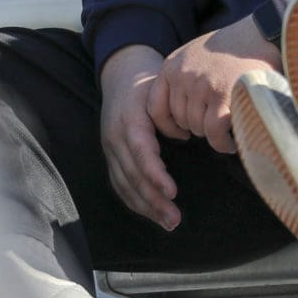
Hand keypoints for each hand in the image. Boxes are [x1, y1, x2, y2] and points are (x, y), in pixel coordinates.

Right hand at [99, 44, 179, 230]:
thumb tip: (187, 137)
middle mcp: (115, 137)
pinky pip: (119, 184)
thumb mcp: (162, 90)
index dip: (155, 175)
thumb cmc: (150, 84)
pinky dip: (134, 201)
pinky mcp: (111, 156)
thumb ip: (173, 113)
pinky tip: (151, 213)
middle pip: (132, 175)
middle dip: (153, 200)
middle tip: (175, 220)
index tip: (173, 192)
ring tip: (169, 222)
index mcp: (130, 120)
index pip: (141, 153)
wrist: (122, 75)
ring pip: (124, 184)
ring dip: (145, 207)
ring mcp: (110, 148)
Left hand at [148, 16, 281, 154]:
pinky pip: (214, 132)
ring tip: (228, 129)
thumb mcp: (199, 54)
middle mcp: (182, 76)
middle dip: (198, 126)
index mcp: (172, 66)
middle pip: (181, 119)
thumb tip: (182, 113)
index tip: (181, 133)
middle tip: (217, 125)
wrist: (264, 31)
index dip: (168, 125)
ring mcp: (201, 86)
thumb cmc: (237, 46)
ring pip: (197, 128)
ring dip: (213, 134)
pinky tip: (231, 142)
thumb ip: (185, 77)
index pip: (155, 106)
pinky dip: (222, 142)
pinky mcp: (222, 96)